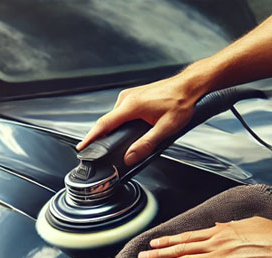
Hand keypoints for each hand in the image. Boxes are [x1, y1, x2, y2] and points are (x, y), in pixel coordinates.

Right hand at [76, 75, 197, 165]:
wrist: (189, 86)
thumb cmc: (180, 103)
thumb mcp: (165, 129)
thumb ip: (146, 144)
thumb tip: (129, 157)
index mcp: (131, 106)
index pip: (104, 124)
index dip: (91, 138)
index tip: (81, 147)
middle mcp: (126, 98)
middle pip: (107, 122)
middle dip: (100, 137)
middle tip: (97, 154)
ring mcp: (129, 95)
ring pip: (114, 117)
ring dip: (111, 131)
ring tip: (111, 145)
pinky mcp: (134, 96)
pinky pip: (120, 113)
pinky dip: (118, 123)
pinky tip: (125, 132)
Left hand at [137, 216, 271, 257]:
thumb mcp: (247, 224)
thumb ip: (230, 227)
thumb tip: (219, 226)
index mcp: (220, 231)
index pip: (187, 237)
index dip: (168, 241)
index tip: (154, 244)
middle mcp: (216, 242)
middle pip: (181, 248)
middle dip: (159, 253)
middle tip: (142, 257)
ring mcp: (220, 256)